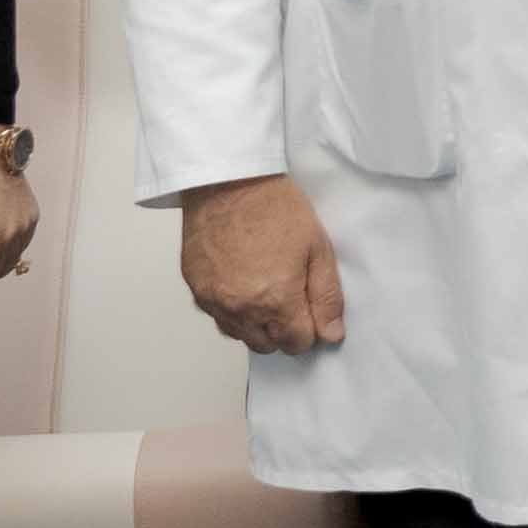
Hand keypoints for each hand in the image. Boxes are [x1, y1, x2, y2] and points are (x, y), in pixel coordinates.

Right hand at [179, 172, 347, 355]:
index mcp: (276, 301)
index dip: (308, 329)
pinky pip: (218, 316)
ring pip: (240, 335)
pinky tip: (242, 283)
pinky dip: (231, 309)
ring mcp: (214, 301)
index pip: (297, 344)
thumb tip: (331, 334)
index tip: (309, 308)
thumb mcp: (317, 249)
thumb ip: (326, 298)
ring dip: (256, 323)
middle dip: (282, 329)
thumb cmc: (274, 208)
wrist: (228, 181)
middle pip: (267, 345)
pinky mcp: (196, 289)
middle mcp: (241, 308)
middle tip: (289, 296)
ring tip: (264, 288)